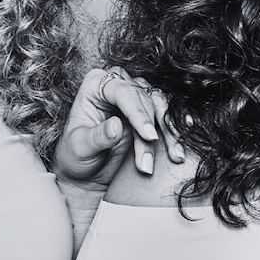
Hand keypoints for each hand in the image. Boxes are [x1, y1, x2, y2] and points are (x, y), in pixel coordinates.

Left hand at [51, 66, 183, 192]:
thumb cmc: (76, 157)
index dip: (138, 114)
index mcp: (95, 86)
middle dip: (151, 131)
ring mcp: (134, 97)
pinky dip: (176, 129)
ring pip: (160, 106)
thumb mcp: (80, 148)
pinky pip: (167, 114)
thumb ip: (98, 136)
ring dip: (169, 132)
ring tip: (174, 157)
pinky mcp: (148, 111)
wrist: (86, 174)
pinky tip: (183, 141)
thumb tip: (116, 125)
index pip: (122, 92)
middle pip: (144, 100)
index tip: (149, 137)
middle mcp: (116, 85)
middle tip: (148, 161)